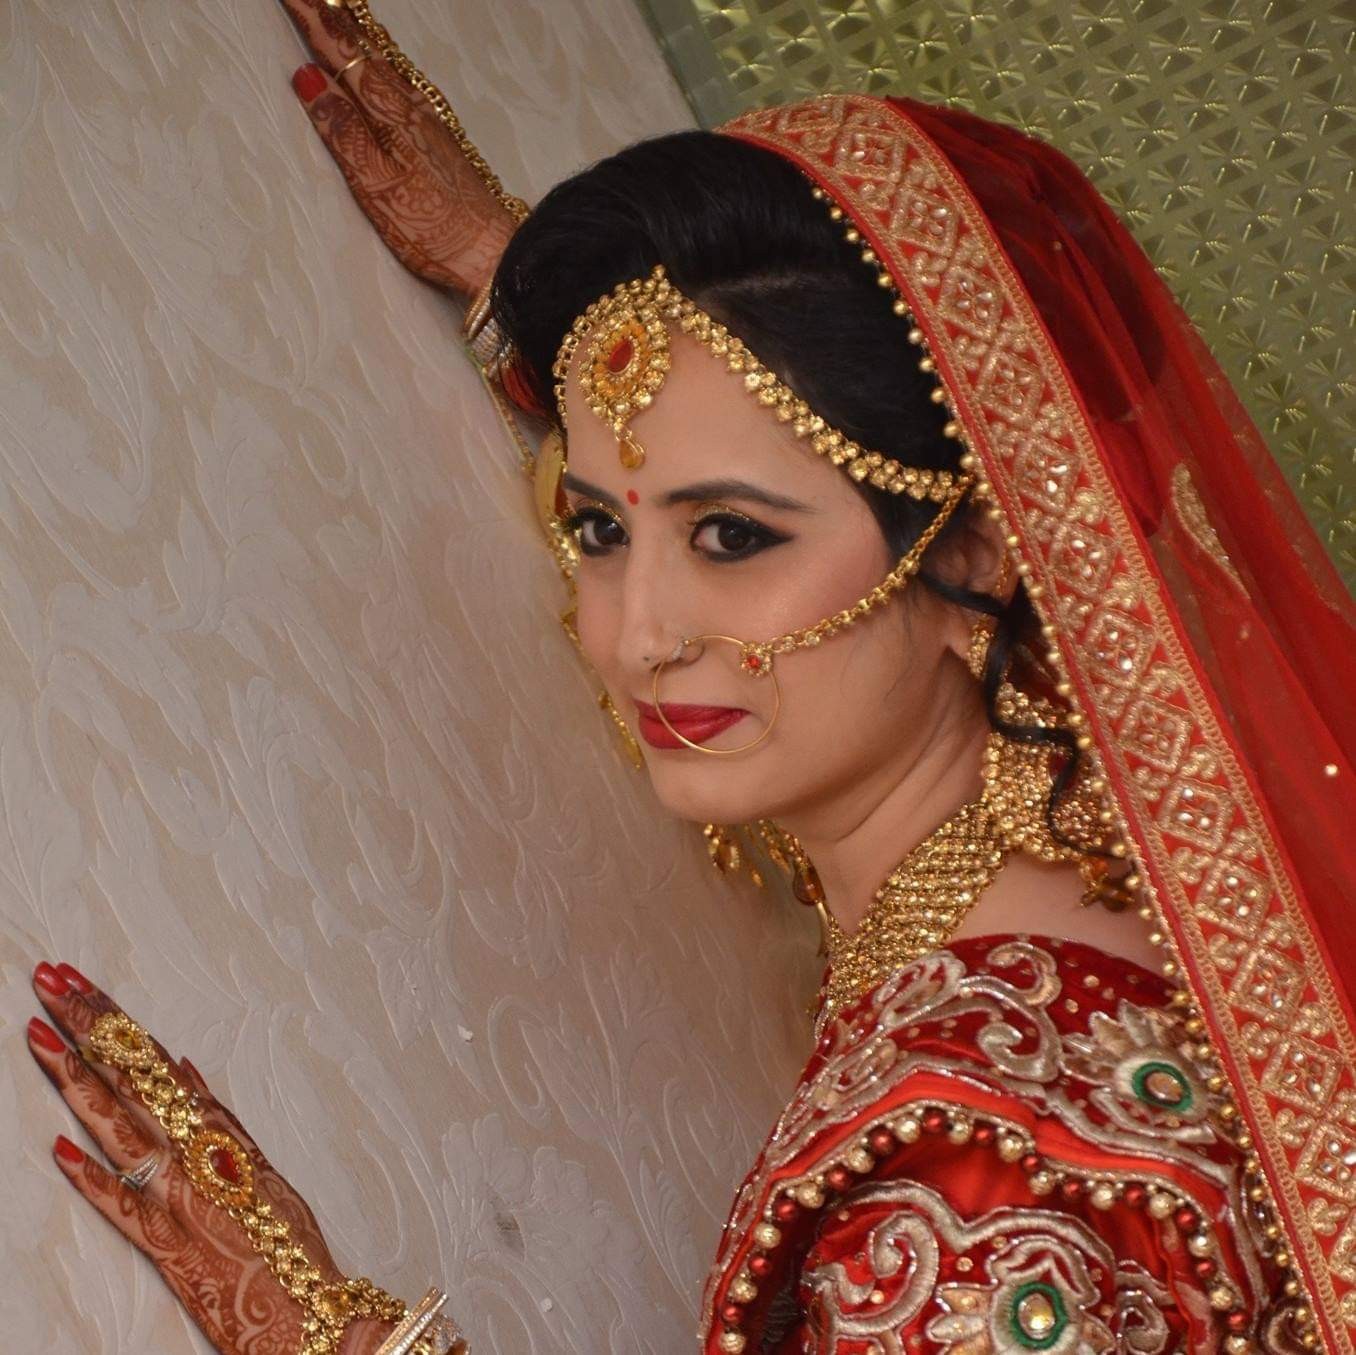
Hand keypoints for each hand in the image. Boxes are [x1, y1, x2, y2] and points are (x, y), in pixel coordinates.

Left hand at [26, 961, 394, 1354]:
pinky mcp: (161, 1241)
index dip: (112, 1018)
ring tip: (39, 1034)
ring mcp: (174, 1194)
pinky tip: (58, 1146)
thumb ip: (221, 1119)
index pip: (152, 1057)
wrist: (301, 1304)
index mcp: (215, 1131)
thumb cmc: (286, 1238)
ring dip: (76, 1078)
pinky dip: (90, 1176)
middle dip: (88, 1027)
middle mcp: (193, 1153)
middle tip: (49, 981)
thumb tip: (183, 1068)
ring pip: (118, 1125)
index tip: (76, 981)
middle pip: (131, 1077)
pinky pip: (119, 1205)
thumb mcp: (264, 1164)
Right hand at [279, 0, 517, 297]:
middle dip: (332, 15)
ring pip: (384, 60)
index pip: (342, 51)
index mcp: (389, 113)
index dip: (313, 17)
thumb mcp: (376, 186)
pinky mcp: (437, 137)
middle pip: (364, 47)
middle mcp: (410, 106)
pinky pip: (398, 80)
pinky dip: (378, 58)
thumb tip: (308, 78)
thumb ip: (342, 131)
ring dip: (355, 32)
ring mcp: (428, 119)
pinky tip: (377, 61)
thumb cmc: (434, 228)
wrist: (493, 251)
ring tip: (333, 10)